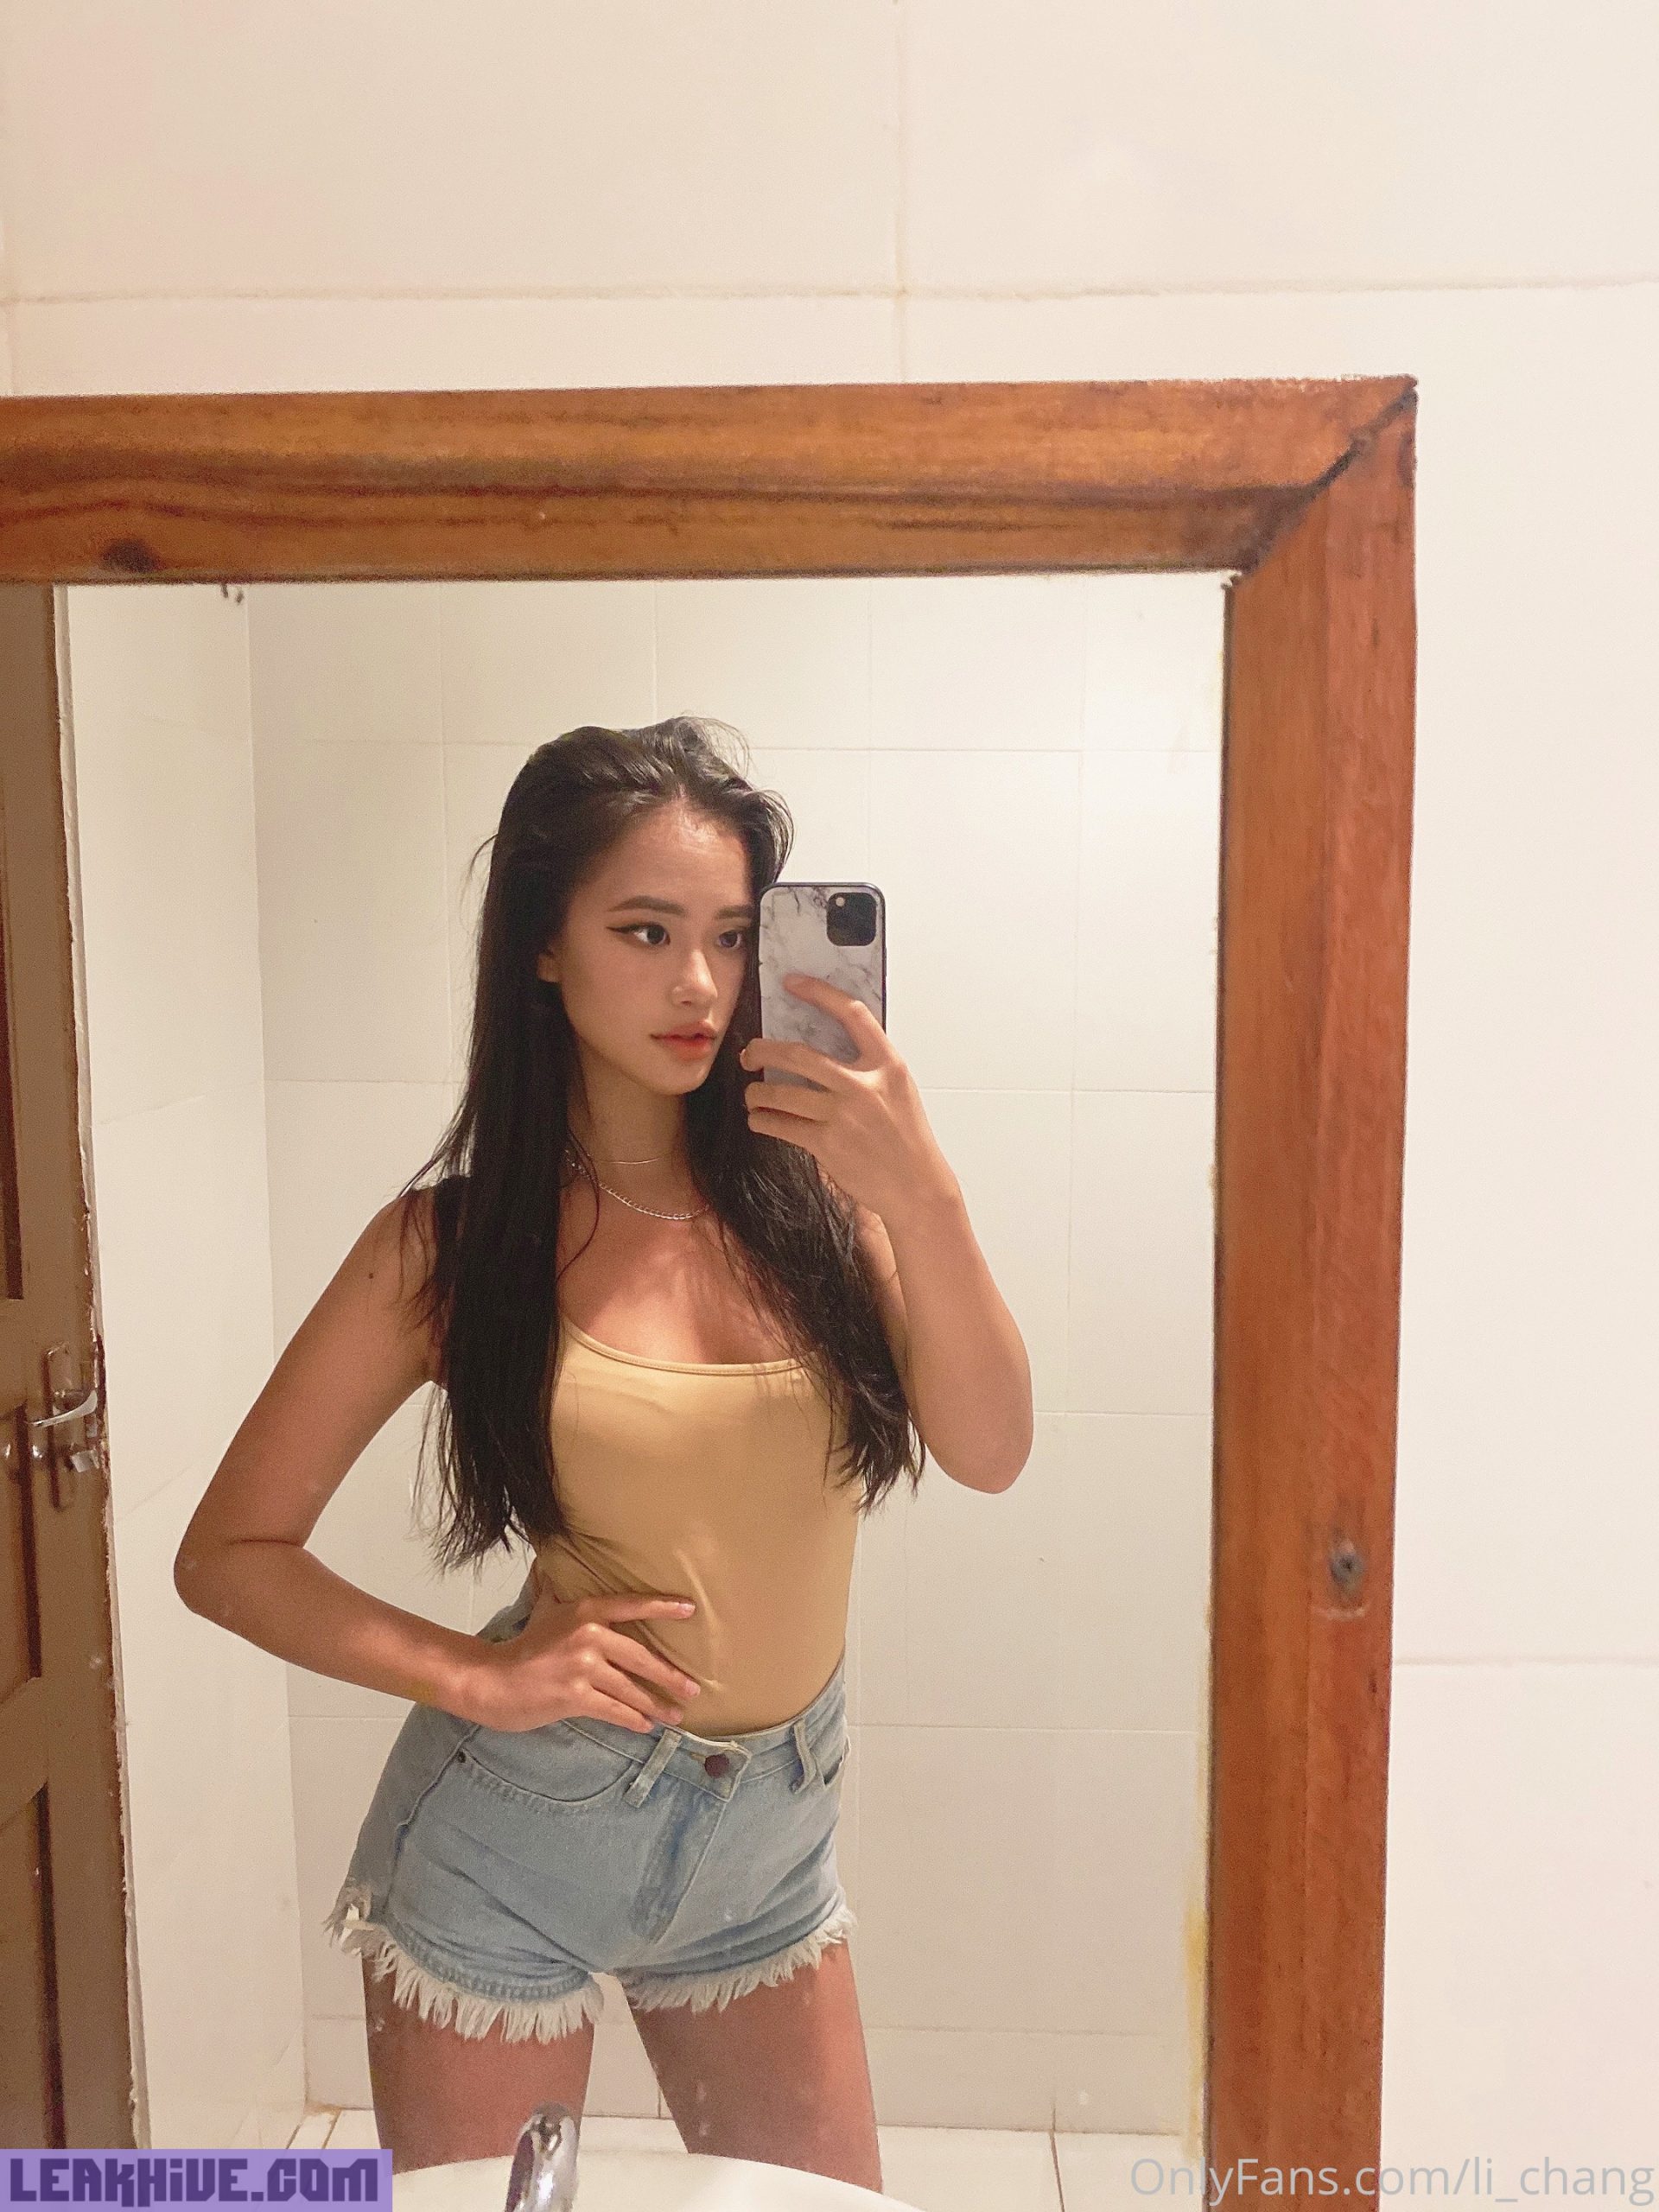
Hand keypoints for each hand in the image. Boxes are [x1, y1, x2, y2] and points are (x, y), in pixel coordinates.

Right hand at [463, 1581, 703, 1734]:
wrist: (492, 1682)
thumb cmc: (522, 1647)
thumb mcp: (542, 1611)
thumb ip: (553, 1589)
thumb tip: (549, 1563)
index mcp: (585, 1611)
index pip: (632, 1605)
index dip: (662, 1607)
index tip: (690, 1610)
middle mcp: (589, 1636)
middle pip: (641, 1657)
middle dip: (670, 1677)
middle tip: (693, 1689)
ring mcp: (583, 1668)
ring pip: (631, 1689)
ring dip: (657, 1705)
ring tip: (675, 1716)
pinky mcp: (576, 1697)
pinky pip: (614, 1710)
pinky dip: (632, 1720)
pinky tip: (646, 1726)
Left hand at [739, 974, 958, 1224]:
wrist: (916, 1186)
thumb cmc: (906, 1137)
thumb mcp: (898, 1090)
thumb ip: (868, 1066)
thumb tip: (823, 1046)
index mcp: (888, 1064)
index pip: (851, 1014)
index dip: (819, 992)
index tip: (792, 983)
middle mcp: (864, 1085)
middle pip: (798, 1054)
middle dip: (763, 1050)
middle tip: (749, 1053)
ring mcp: (844, 1115)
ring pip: (780, 1092)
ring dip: (757, 1092)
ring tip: (753, 1094)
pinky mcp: (827, 1144)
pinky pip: (781, 1125)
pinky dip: (763, 1120)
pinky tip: (760, 1119)